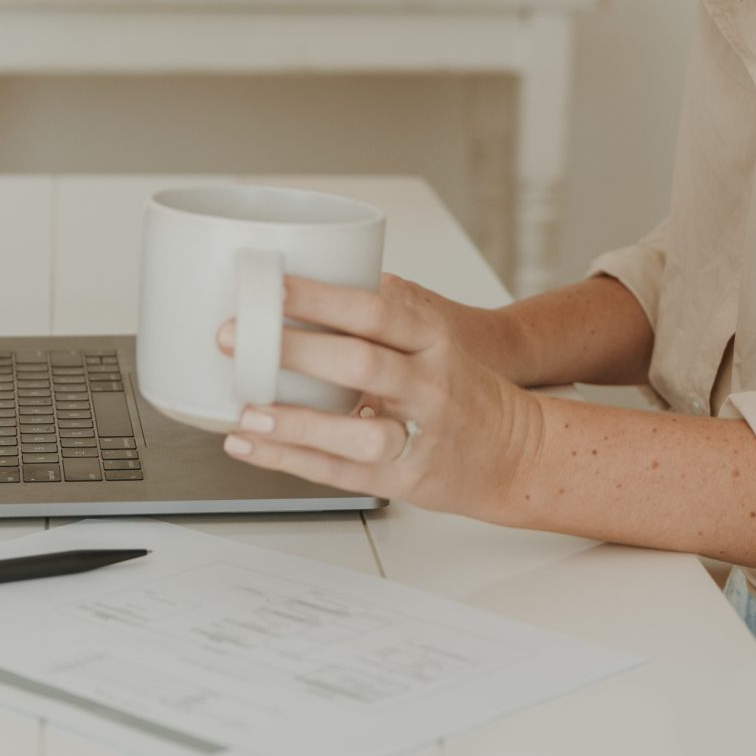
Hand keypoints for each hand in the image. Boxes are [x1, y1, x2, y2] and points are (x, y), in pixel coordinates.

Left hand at [214, 271, 544, 516]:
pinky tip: (250, 445)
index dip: (322, 298)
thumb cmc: (464, 389)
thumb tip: (321, 276)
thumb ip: (386, 311)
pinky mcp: (404, 479)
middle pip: (362, 364)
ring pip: (357, 431)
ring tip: (246, 411)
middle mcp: (429, 387)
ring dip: (296, 422)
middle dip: (296, 351)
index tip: (273, 287)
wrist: (518, 452)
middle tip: (237, 338)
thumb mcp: (436, 338)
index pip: (376, 312)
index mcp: (434, 341)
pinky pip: (341, 472)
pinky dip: (290, 461)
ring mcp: (419, 437)